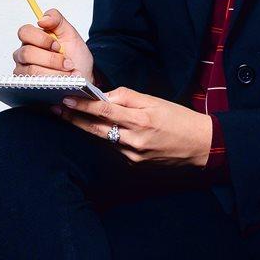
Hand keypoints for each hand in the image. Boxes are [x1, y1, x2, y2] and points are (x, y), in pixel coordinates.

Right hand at [11, 8, 95, 79]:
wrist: (83, 77)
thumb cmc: (75, 56)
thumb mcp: (70, 33)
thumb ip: (57, 20)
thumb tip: (42, 18)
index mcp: (32, 38)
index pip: (25, 32)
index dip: (41, 39)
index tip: (57, 46)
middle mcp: (24, 53)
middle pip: (27, 53)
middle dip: (51, 59)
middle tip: (68, 62)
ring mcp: (23, 70)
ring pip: (32, 70)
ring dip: (55, 72)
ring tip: (70, 73)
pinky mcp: (27, 85)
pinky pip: (35, 84)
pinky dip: (52, 82)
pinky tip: (64, 82)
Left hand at [53, 87, 213, 166]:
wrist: (201, 145)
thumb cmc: (180, 119)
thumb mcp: (155, 101)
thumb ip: (128, 97)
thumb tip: (105, 95)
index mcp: (141, 119)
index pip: (105, 110)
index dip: (83, 105)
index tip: (66, 99)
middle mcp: (134, 139)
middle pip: (96, 128)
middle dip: (75, 118)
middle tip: (58, 109)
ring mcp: (133, 155)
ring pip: (104, 138)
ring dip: (88, 127)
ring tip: (71, 116)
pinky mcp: (135, 164)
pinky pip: (115, 148)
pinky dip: (108, 137)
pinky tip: (104, 129)